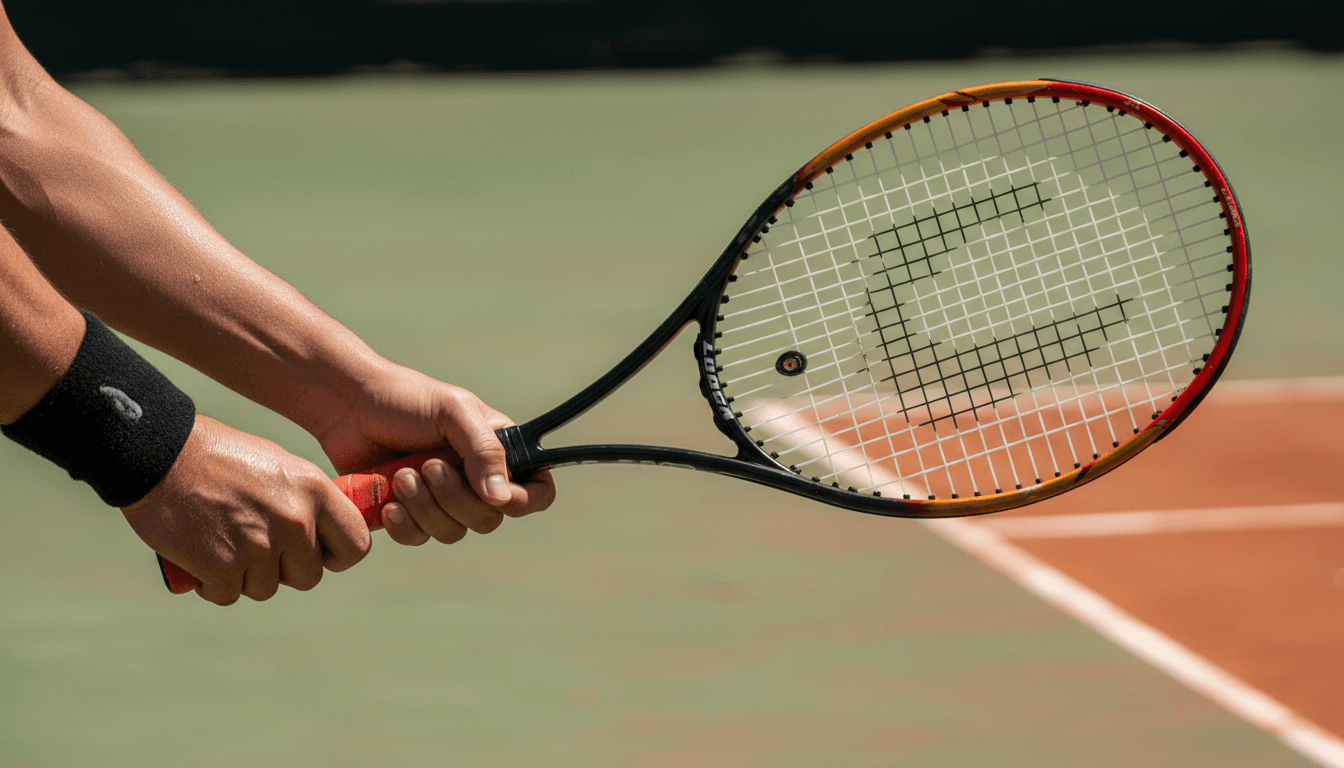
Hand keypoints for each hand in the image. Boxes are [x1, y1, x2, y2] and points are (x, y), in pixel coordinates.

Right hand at [122, 415, 370, 604]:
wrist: (160, 454)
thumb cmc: (219, 457)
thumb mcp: (280, 467)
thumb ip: (306, 502)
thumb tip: (323, 535)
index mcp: (315, 491)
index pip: (357, 545)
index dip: (338, 556)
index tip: (320, 555)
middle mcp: (295, 519)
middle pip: (308, 576)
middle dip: (283, 570)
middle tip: (255, 547)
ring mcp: (260, 545)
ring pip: (266, 588)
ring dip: (244, 576)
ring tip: (223, 542)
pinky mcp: (223, 565)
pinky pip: (228, 595)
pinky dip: (212, 585)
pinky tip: (200, 558)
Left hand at [314, 362, 555, 546]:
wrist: (348, 406)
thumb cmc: (406, 399)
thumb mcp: (453, 413)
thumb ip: (484, 452)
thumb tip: (502, 499)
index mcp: (499, 451)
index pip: (537, 491)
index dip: (524, 502)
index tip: (496, 494)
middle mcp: (476, 479)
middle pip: (489, 519)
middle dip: (456, 499)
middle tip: (427, 466)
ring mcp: (443, 499)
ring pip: (453, 532)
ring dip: (425, 508)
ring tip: (401, 476)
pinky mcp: (410, 513)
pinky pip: (420, 538)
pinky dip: (405, 525)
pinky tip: (389, 503)